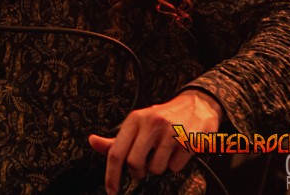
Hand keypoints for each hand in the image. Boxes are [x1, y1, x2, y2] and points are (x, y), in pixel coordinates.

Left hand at [88, 89, 222, 194]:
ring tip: (163, 153)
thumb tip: (92, 142)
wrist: (197, 104)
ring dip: (158, 168)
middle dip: (137, 172)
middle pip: (134, 163)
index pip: (116, 152)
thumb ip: (117, 138)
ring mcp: (170, 131)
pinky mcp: (188, 140)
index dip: (111, 175)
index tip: (111, 190)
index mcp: (134, 119)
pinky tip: (178, 151)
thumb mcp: (137, 123)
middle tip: (142, 169)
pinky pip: (175, 167)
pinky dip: (175, 165)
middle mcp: (151, 123)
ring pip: (155, 168)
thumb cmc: (162, 118)